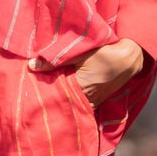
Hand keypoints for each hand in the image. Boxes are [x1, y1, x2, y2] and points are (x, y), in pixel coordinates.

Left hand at [29, 38, 144, 107]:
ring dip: (59, 98)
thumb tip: (31, 66)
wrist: (128, 58)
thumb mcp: (79, 52)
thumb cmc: (104, 53)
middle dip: (48, 97)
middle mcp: (85, 101)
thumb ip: (55, 59)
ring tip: (44, 93)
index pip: (54, 97)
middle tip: (32, 94)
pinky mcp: (96, 101)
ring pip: (70, 103)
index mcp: (78, 89)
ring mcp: (92, 102)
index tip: (29, 91)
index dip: (41, 94)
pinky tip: (61, 92)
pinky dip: (70, 99)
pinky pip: (79, 103)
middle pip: (61, 102)